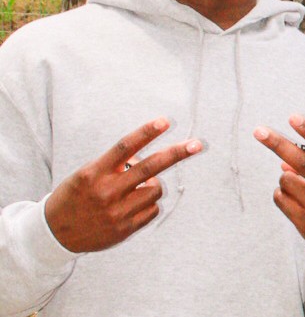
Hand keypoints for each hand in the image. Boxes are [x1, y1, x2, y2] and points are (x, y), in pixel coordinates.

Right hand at [44, 118, 202, 252]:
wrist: (55, 234)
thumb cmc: (77, 196)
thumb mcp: (87, 174)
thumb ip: (115, 166)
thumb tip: (149, 160)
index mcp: (94, 173)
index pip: (124, 147)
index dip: (146, 133)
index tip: (165, 121)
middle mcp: (106, 191)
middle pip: (150, 167)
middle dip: (177, 154)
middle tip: (197, 144)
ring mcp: (116, 212)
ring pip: (156, 189)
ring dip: (153, 185)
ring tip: (135, 190)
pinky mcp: (124, 229)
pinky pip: (153, 209)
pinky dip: (149, 204)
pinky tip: (132, 206)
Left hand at [254, 114, 304, 257]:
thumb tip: (286, 159)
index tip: (293, 117)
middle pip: (301, 161)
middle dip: (278, 143)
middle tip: (259, 131)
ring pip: (286, 180)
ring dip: (286, 177)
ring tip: (298, 185)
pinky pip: (280, 198)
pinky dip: (281, 193)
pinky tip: (292, 197)